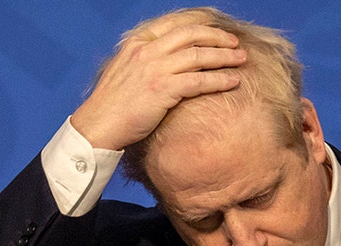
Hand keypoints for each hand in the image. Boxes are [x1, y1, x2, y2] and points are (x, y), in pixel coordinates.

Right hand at [70, 18, 246, 149]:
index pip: (175, 26)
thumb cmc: (113, 105)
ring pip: (198, 56)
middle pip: (191, 35)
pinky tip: (233, 81)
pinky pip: (198, 81)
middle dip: (217, 37)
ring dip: (224, 57)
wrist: (98, 125)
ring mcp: (155, 69)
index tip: (216, 33)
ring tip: (241, 59)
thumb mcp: (125, 71)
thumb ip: (145, 61)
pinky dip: (219, 79)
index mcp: (138, 44)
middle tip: (235, 44)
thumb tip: (167, 62)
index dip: (200, 27)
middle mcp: (147, 51)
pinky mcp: (162, 89)